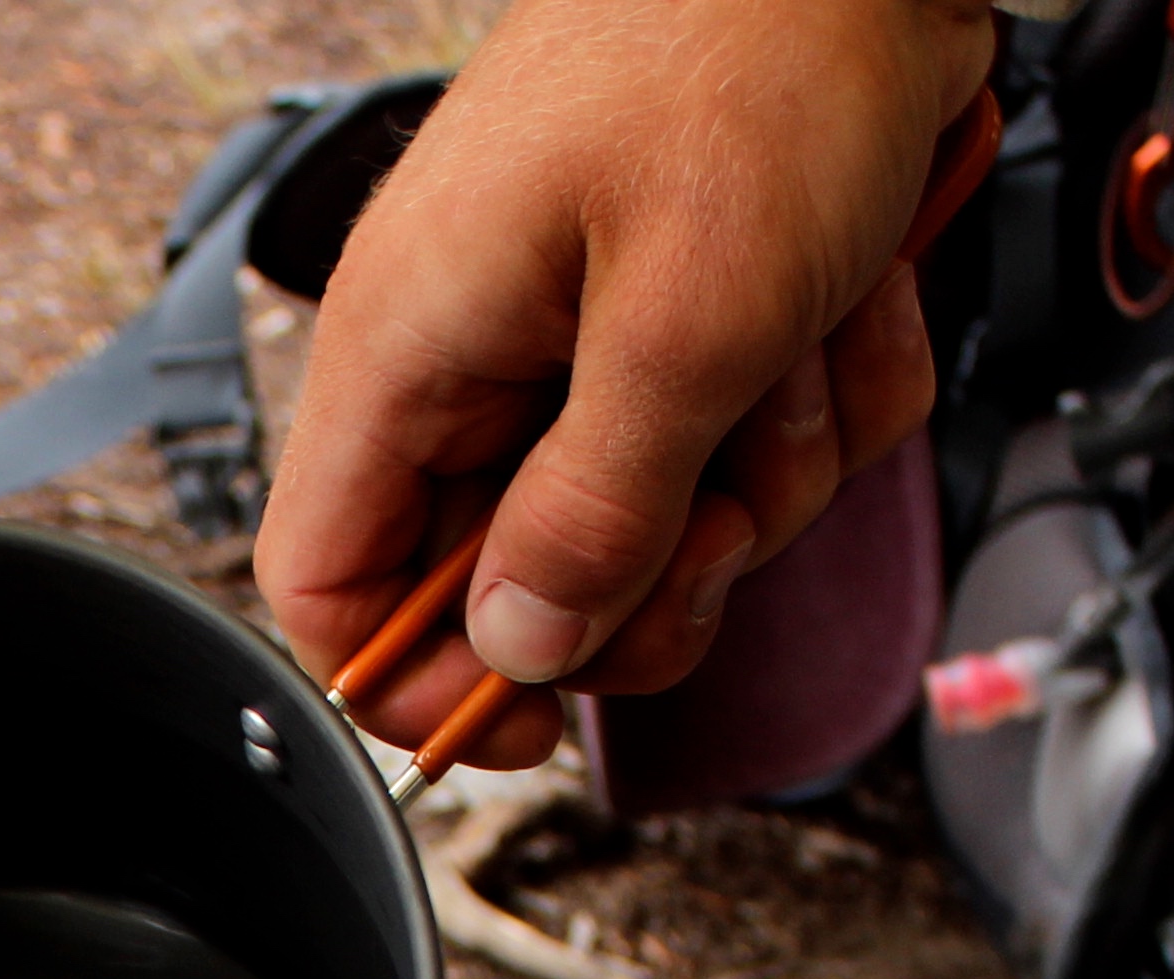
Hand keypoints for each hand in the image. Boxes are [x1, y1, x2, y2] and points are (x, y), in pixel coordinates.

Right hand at [264, 0, 993, 758]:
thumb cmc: (750, 60)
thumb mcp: (686, 325)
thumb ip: (595, 516)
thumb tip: (521, 652)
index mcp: (413, 350)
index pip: (328, 585)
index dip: (419, 681)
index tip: (530, 717)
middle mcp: (480, 351)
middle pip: (524, 581)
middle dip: (659, 567)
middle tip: (727, 501)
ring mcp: (584, 332)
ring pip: (667, 518)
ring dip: (772, 463)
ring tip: (803, 340)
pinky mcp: (686, 311)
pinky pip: (754, 437)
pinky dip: (824, 389)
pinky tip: (844, 297)